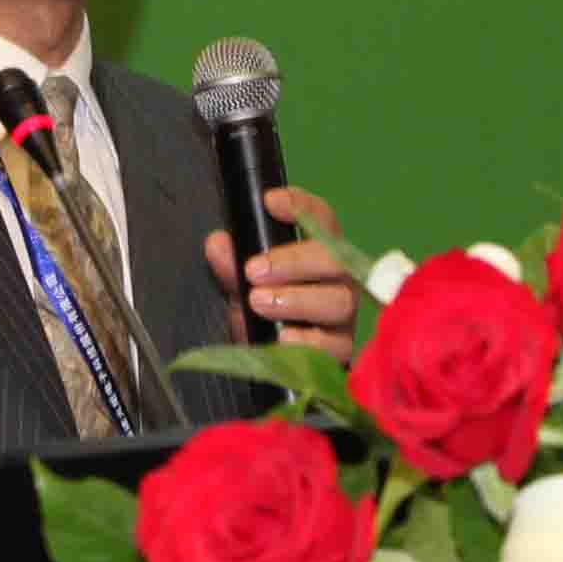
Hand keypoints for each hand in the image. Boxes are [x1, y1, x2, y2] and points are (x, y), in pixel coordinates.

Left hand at [211, 180, 363, 357]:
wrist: (273, 359)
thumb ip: (231, 266)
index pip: (320, 218)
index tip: (270, 202)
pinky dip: (305, 341)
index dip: (300, 205)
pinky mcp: (341, 349)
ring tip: (258, 301)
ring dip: (296, 300)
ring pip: (337, 301)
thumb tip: (218, 244)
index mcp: (320, 251)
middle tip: (253, 270)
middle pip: (334, 258)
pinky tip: (281, 338)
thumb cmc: (265, 310)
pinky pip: (333, 345)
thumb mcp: (243, 285)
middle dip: (293, 261)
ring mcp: (344, 315)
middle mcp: (340, 279)